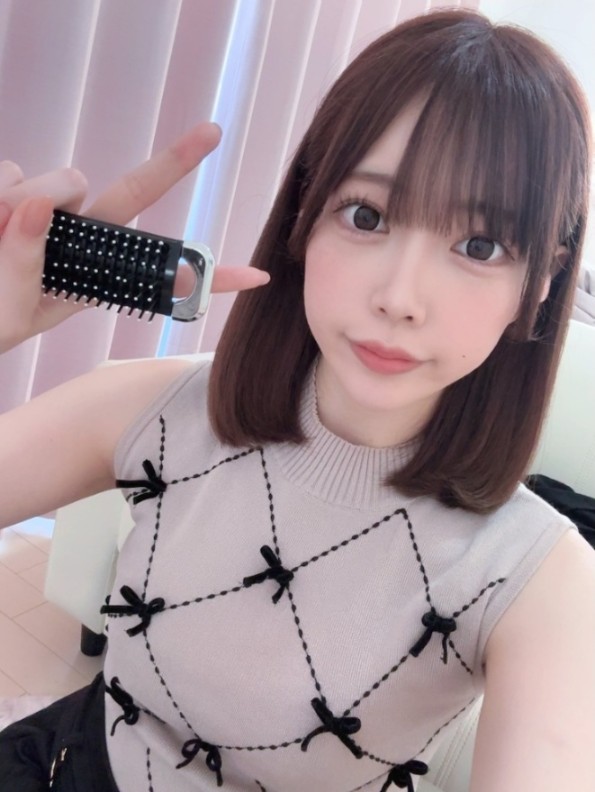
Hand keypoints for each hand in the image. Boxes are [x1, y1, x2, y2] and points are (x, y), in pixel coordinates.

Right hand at [0, 122, 268, 352]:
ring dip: (29, 204)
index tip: (261, 278)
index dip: (210, 277)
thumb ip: (24, 265)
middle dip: (176, 164)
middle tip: (211, 134)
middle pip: (133, 191)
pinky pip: (10, 171)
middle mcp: (83, 234)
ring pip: (65, 181)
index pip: (160, 271)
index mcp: (97, 274)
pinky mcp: (15, 182)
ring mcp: (51, 207)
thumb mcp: (13, 312)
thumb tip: (36, 205)